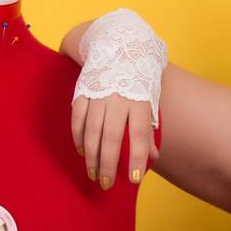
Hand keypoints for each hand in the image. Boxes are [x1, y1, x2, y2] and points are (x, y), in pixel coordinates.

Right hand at [70, 7, 167, 188]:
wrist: (116, 46)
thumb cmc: (138, 80)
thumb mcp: (149, 102)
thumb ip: (149, 130)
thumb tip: (152, 158)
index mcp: (138, 101)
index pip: (138, 135)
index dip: (137, 158)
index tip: (135, 179)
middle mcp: (117, 99)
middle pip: (112, 137)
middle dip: (109, 163)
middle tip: (107, 184)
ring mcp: (98, 95)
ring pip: (92, 130)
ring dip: (92, 155)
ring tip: (94, 174)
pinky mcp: (82, 91)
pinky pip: (78, 118)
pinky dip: (79, 137)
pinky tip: (82, 152)